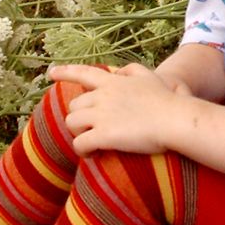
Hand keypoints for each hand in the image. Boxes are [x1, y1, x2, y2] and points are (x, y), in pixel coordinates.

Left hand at [47, 63, 183, 155]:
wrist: (174, 119)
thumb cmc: (166, 100)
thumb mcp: (149, 76)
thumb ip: (132, 71)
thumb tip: (119, 71)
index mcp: (113, 82)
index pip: (84, 73)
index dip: (65, 72)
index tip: (51, 73)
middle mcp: (103, 96)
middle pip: (74, 105)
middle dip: (79, 117)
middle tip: (91, 128)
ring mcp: (101, 115)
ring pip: (72, 123)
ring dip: (78, 133)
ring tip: (91, 142)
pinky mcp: (103, 135)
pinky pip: (80, 144)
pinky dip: (83, 150)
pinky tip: (93, 153)